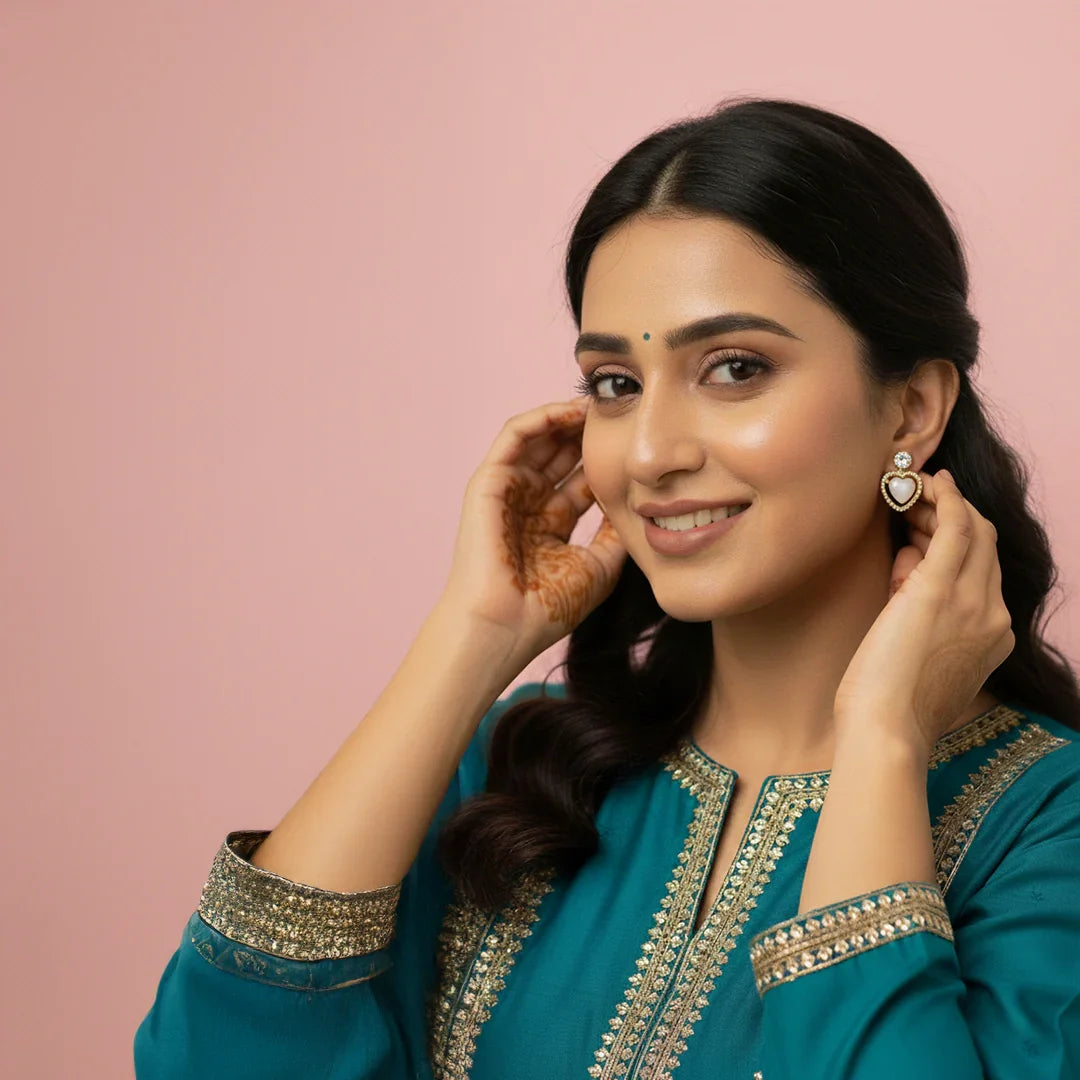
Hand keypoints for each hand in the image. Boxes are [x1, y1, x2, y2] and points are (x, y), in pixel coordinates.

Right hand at [440, 396, 627, 661]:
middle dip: (588, 433)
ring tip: (598, 404)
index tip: (637, 445)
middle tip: (621, 413)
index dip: (606, 460)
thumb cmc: (546, 607)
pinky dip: (541, 419)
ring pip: (539, 439)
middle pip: (561, 454)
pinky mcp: (489, 482)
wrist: (505, 625)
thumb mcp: (599, 565)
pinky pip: (515, 436)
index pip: (580, 480)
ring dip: (567, 419)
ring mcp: (507, 492)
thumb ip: (617, 533)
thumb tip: (641, 503)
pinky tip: (570, 411)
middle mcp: (527, 505)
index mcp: (550, 526)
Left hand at [833, 469, 1014, 758]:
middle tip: (911, 510)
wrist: (885, 730)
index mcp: (992, 638)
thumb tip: (905, 574)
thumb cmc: (888, 706)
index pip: (985, 573)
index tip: (920, 535)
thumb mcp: (918, 656)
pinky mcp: (941, 588)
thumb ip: (922, 616)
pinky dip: (944, 498)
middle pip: (984, 547)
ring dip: (941, 507)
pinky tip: (928, 482)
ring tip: (908, 496)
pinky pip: (956, 525)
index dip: (954, 547)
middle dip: (948, 521)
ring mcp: (974, 601)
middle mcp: (994, 616)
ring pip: (973, 530)